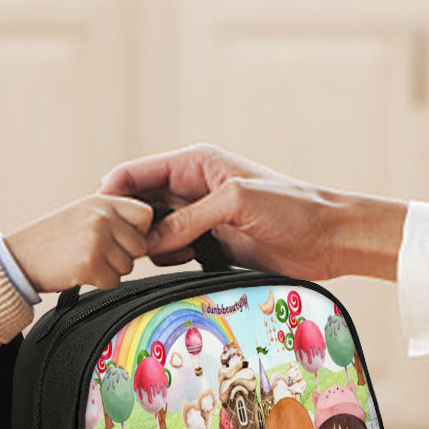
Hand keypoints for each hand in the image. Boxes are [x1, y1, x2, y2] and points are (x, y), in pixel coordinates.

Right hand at [5, 194, 153, 292]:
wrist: (19, 257)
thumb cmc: (52, 238)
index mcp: (102, 202)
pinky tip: (80, 272)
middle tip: (98, 254)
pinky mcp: (90, 265)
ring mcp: (96, 240)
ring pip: (128, 266)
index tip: (122, 239)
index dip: (138, 231)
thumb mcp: (83, 213)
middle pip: (139, 246)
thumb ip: (113, 217)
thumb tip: (147, 233)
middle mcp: (101, 217)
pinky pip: (113, 282)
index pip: (145, 215)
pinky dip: (100, 283)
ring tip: (85, 261)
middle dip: (123, 256)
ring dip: (110, 270)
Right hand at [99, 143, 406, 281]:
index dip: (113, 190)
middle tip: (115, 245)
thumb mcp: (237, 203)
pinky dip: (164, 258)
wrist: (331, 238)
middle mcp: (194, 186)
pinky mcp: (212, 242)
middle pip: (142, 201)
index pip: (138, 171)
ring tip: (138, 259)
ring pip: (155, 228)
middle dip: (127, 221)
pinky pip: (173, 249)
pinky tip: (166, 266)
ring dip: (145, 243)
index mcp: (197, 163)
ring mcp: (202, 216)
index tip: (97, 216)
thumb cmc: (294, 209)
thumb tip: (151, 240)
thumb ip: (190, 219)